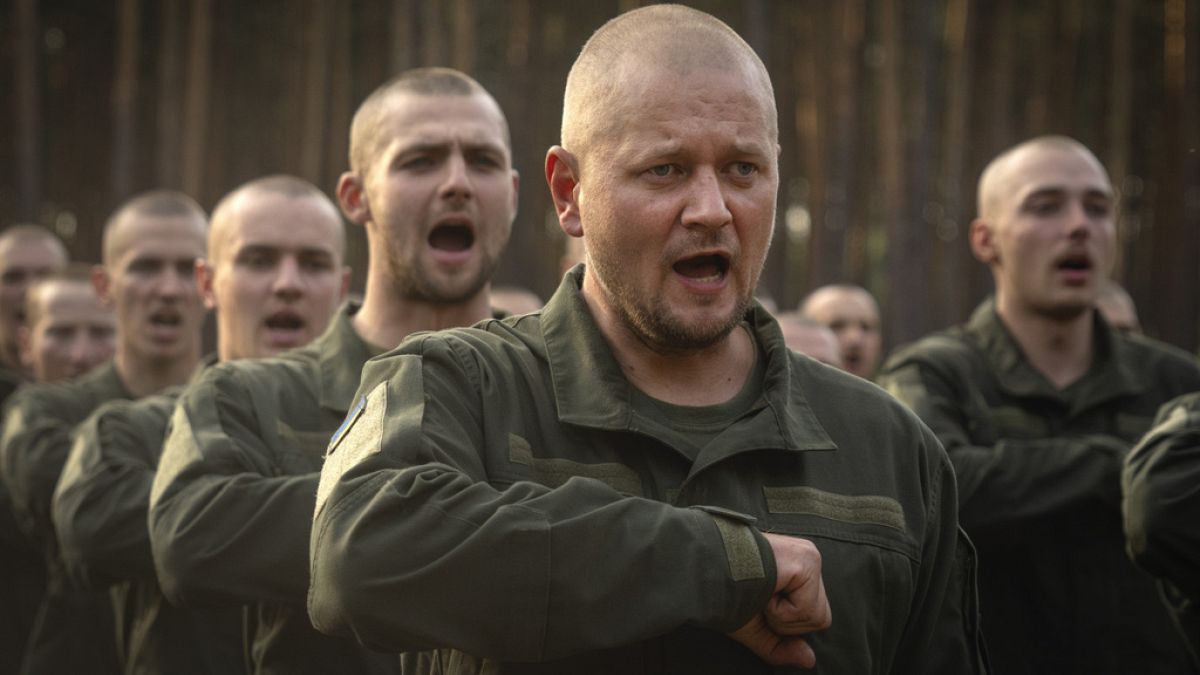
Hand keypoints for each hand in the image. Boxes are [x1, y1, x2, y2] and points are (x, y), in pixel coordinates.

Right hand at [728, 533, 830, 667]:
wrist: (705, 571)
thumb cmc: (725, 592)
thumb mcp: (755, 625)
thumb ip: (782, 645)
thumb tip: (810, 660)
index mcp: (799, 567)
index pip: (813, 614)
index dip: (784, 623)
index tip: (760, 603)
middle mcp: (809, 556)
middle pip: (819, 617)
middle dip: (786, 622)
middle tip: (760, 599)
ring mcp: (810, 556)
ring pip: (816, 616)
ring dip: (782, 617)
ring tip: (760, 593)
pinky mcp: (806, 561)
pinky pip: (806, 609)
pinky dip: (780, 611)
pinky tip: (764, 589)